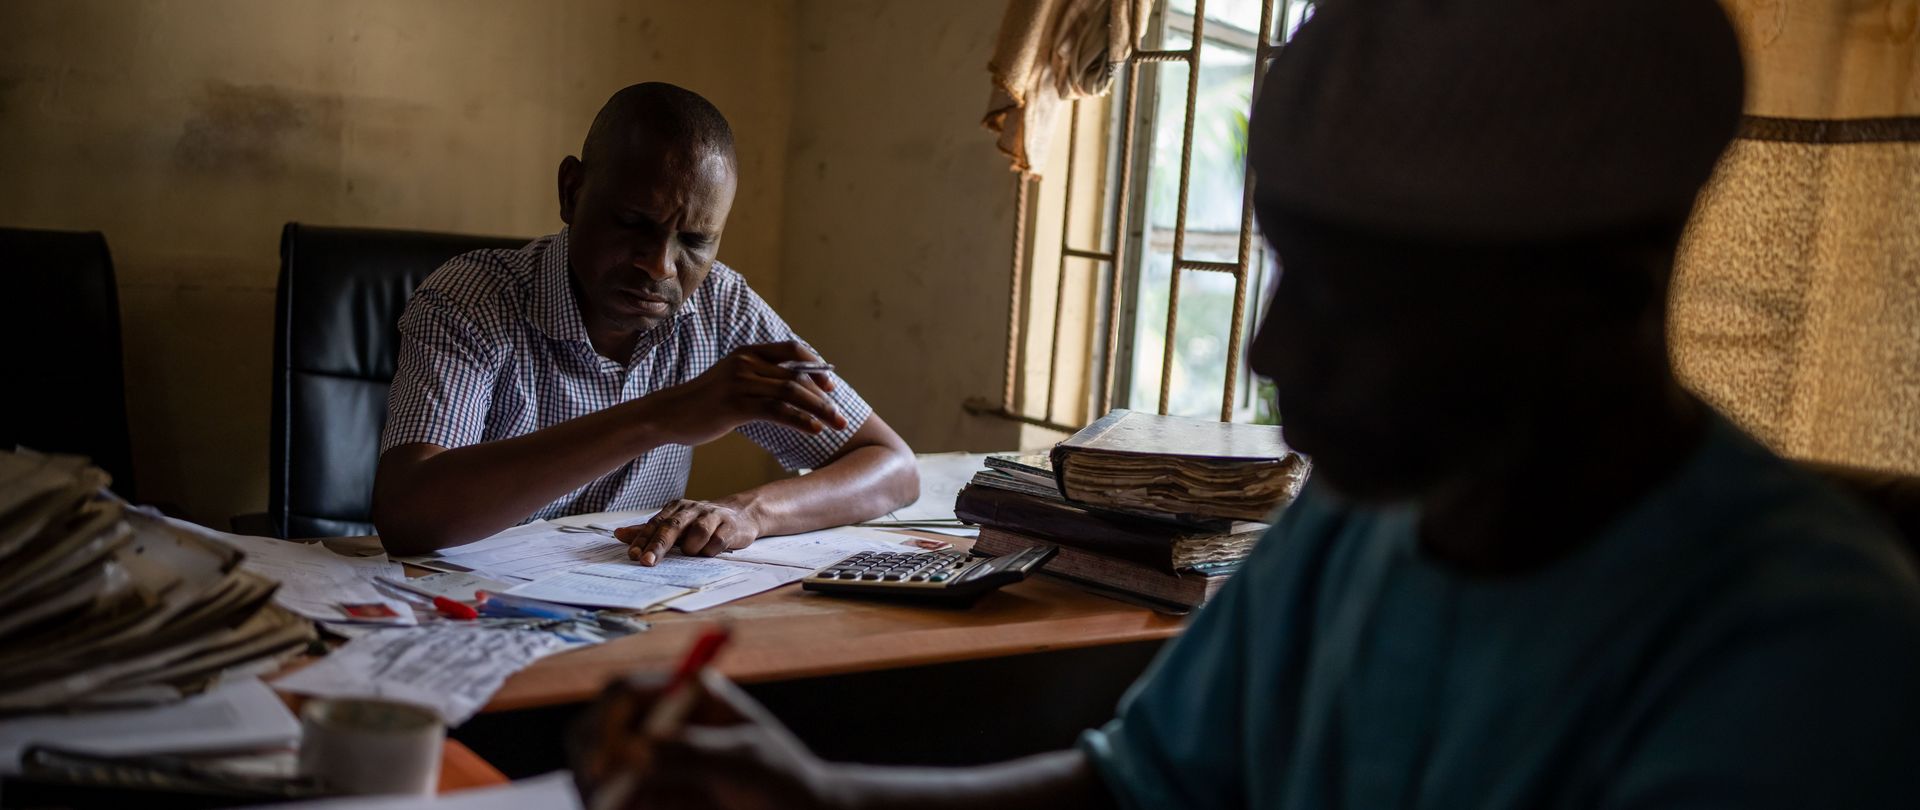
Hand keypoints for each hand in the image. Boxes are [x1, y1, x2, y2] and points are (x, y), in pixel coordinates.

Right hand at [572, 670, 843, 809]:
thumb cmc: (781, 778)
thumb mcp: (745, 759)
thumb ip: (691, 752)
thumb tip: (634, 752)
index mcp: (682, 695)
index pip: (623, 692)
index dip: (608, 719)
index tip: (613, 757)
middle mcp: (655, 724)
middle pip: (593, 730)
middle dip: (591, 759)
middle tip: (605, 793)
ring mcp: (644, 764)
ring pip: (593, 773)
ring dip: (601, 791)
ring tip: (642, 808)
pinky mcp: (644, 799)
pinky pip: (610, 802)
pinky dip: (614, 807)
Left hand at [615, 499, 762, 564]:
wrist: (740, 515)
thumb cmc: (701, 523)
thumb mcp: (675, 525)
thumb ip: (649, 531)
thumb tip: (619, 534)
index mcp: (676, 508)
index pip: (656, 524)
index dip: (643, 539)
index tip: (633, 555)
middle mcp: (692, 509)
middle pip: (672, 526)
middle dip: (658, 545)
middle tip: (647, 562)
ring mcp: (713, 515)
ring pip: (699, 531)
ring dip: (692, 546)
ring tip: (692, 552)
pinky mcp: (730, 526)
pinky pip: (718, 540)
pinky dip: (711, 549)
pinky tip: (710, 552)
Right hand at [637, 341, 846, 448]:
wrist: (669, 414)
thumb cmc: (704, 402)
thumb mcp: (733, 380)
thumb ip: (759, 378)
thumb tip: (793, 387)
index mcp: (748, 352)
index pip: (792, 350)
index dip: (815, 365)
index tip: (831, 386)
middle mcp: (746, 363)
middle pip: (797, 377)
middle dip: (824, 398)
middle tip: (842, 417)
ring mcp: (740, 383)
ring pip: (791, 393)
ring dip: (819, 411)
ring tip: (836, 426)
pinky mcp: (736, 404)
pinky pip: (776, 411)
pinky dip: (799, 421)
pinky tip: (814, 431)